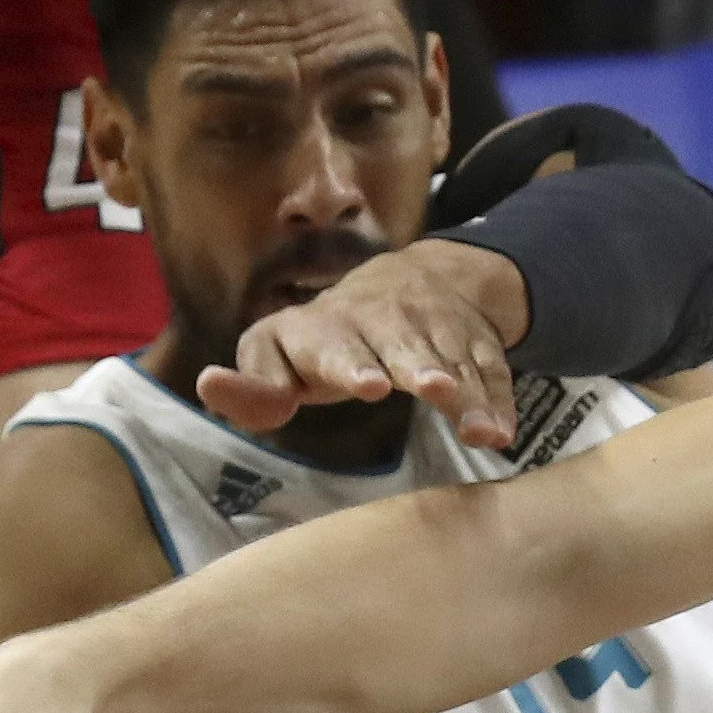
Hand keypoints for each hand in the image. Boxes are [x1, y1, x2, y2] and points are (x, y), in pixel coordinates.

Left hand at [196, 240, 526, 447]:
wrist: (409, 281)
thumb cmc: (326, 342)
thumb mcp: (282, 356)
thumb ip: (252, 385)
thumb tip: (210, 384)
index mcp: (325, 326)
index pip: (333, 342)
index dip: (351, 363)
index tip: (370, 386)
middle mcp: (381, 317)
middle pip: (401, 343)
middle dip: (417, 365)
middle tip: (433, 390)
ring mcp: (433, 324)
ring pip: (453, 358)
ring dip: (468, 391)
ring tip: (480, 428)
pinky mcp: (473, 339)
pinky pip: (489, 369)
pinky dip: (497, 400)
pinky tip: (501, 432)